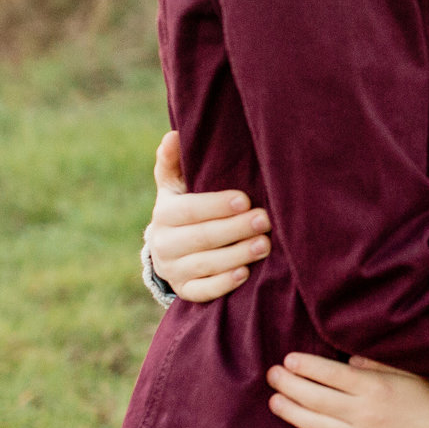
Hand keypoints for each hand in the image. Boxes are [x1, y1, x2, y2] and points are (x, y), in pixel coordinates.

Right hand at [146, 131, 270, 301]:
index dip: (216, 205)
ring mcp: (173, 271)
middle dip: (235, 229)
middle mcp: (163, 244)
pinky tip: (245, 273)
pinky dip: (223, 284)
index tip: (245, 199)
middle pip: (200, 238)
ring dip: (236, 255)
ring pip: (205, 265)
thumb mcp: (175, 186)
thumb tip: (173, 135)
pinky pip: (203, 292)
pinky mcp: (185, 292)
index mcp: (163, 214)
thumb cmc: (183, 209)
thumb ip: (173, 162)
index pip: (189, 209)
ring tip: (264, 244)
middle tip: (265, 220)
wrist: (172, 250)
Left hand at [266, 354, 428, 427]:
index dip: (304, 366)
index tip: (287, 360)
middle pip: (315, 397)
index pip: (330, 374)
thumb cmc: (427, 406)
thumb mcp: (409, 375)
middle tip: (272, 376)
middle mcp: (364, 413)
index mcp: (375, 388)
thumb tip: (346, 361)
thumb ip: (377, 364)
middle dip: (288, 384)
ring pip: (314, 424)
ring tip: (275, 401)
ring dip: (290, 411)